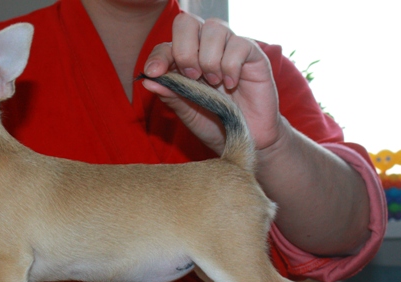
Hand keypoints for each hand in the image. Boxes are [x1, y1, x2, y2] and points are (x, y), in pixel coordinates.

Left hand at [142, 15, 286, 154]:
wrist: (245, 139)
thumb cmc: (215, 123)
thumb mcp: (187, 112)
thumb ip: (170, 95)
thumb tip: (147, 81)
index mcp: (185, 60)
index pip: (166, 45)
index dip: (159, 56)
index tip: (154, 73)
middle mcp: (206, 47)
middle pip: (187, 23)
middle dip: (184, 51)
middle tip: (192, 77)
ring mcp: (229, 48)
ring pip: (213, 28)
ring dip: (208, 58)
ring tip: (214, 83)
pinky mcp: (253, 54)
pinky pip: (238, 44)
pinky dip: (230, 66)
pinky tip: (231, 84)